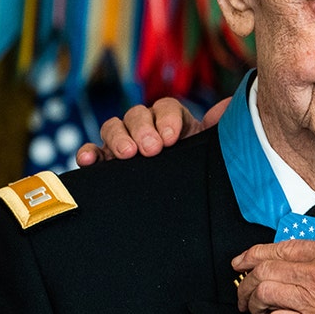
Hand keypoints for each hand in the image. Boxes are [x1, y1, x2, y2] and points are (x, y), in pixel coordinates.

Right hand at [75, 97, 229, 165]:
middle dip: (143, 129)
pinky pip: (94, 153)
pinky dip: (88, 153)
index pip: (167, 107)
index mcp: (174, 123)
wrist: (189, 205)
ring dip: (118, 138)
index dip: (167, 118)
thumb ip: (221, 130)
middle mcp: (147, 129)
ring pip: (113, 128)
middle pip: (137, 114)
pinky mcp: (107, 164)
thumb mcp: (214, 152)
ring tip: (127, 154)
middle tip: (151, 149)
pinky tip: (88, 160)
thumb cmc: (200, 173)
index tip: (171, 137)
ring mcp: (125, 145)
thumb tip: (226, 108)